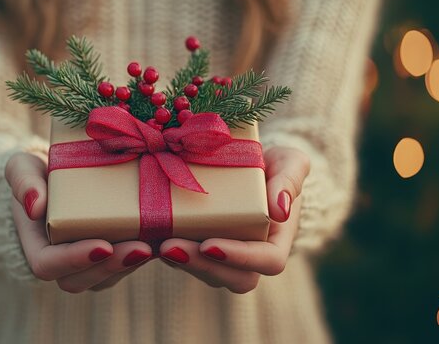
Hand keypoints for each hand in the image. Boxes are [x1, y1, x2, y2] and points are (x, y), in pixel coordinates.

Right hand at [5, 152, 152, 292]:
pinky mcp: (108, 258)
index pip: (48, 265)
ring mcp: (85, 264)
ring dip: (132, 264)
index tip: (102, 245)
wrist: (54, 178)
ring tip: (157, 244)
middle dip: (112, 266)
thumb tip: (35, 206)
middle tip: (141, 248)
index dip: (74, 259)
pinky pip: (124, 266)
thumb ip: (22, 183)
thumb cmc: (36, 174)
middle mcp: (60, 262)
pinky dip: (143, 255)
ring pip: (108, 277)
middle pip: (81, 279)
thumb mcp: (21, 169)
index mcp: (35, 246)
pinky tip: (163, 239)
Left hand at [158, 147, 309, 292]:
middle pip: (233, 277)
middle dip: (200, 265)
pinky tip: (147, 237)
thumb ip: (290, 180)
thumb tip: (280, 211)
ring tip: (154, 243)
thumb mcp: (291, 162)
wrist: (253, 166)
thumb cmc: (276, 166)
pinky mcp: (202, 250)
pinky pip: (187, 261)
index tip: (209, 244)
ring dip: (180, 262)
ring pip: (206, 272)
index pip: (268, 261)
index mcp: (277, 240)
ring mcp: (226, 257)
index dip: (240, 258)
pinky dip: (167, 252)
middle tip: (170, 247)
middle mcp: (252, 256)